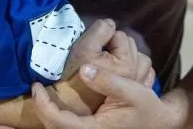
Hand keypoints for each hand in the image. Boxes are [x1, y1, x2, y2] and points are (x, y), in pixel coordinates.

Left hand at [29, 65, 183, 128]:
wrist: (157, 122)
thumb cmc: (146, 107)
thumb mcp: (132, 91)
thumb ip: (108, 81)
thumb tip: (84, 69)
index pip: (59, 121)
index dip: (43, 105)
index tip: (37, 86)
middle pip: (52, 128)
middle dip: (40, 110)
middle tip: (35, 88)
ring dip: (46, 114)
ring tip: (41, 94)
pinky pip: (64, 127)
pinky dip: (54, 116)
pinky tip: (53, 103)